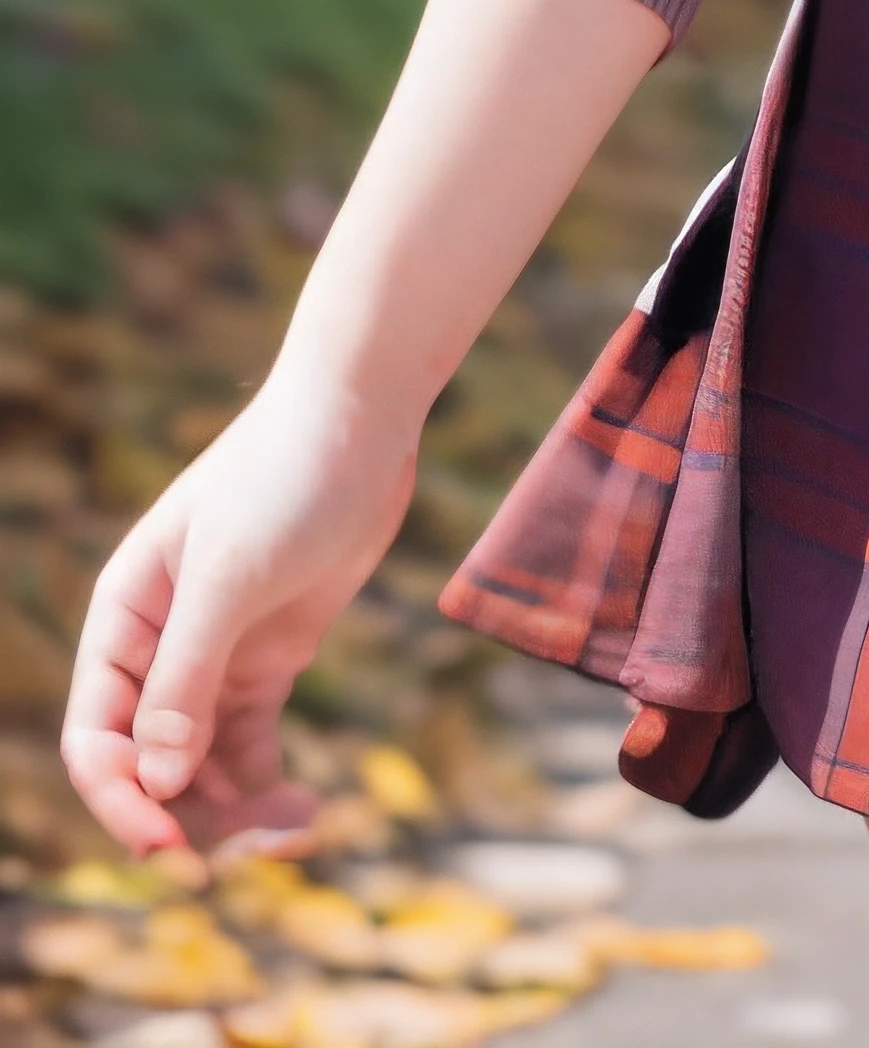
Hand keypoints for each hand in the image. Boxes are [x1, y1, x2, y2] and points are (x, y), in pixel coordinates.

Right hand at [62, 380, 419, 860]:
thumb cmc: (287, 474)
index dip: (120, 800)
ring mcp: (214, 659)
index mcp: (123, 621)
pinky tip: (305, 809)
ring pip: (200, 768)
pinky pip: (250, 746)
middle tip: (241, 860)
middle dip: (184, 819)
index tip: (168, 844)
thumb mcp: (233, 573)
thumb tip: (155, 779)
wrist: (365, 416)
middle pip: (148, 767)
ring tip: (297, 830)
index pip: (97, 737)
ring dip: (234, 812)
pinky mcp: (269, 660)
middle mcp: (159, 650)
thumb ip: (187, 675)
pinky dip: (266, 785)